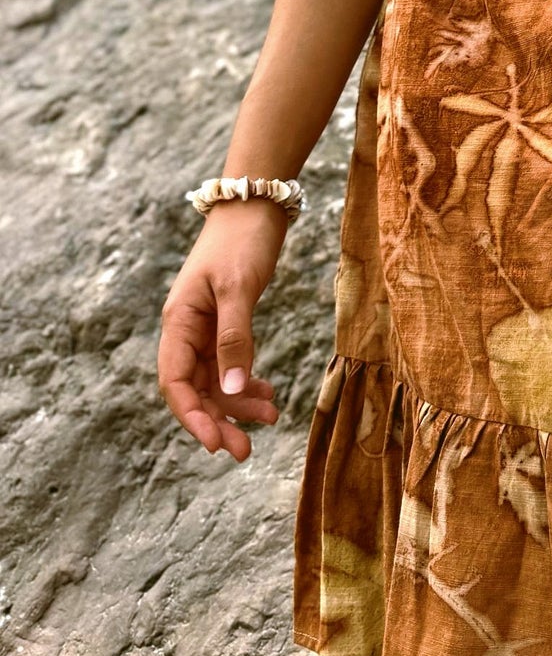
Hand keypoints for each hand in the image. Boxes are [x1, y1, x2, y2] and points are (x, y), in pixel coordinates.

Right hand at [157, 203, 286, 460]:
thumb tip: (232, 393)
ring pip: (216, 380)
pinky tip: (267, 394)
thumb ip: (234, 340)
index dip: (193, 417)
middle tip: (245, 451)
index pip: (176, 383)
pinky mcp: (227, 322)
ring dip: (238, 404)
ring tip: (270, 418)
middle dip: (218, 421)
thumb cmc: (242, 242)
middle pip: (196, 389)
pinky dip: (247, 382)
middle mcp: (187, 330)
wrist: (256, 205)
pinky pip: (231, 364)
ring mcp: (206, 327)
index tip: (215, 444)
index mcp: (179, 322)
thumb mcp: (239, 290)